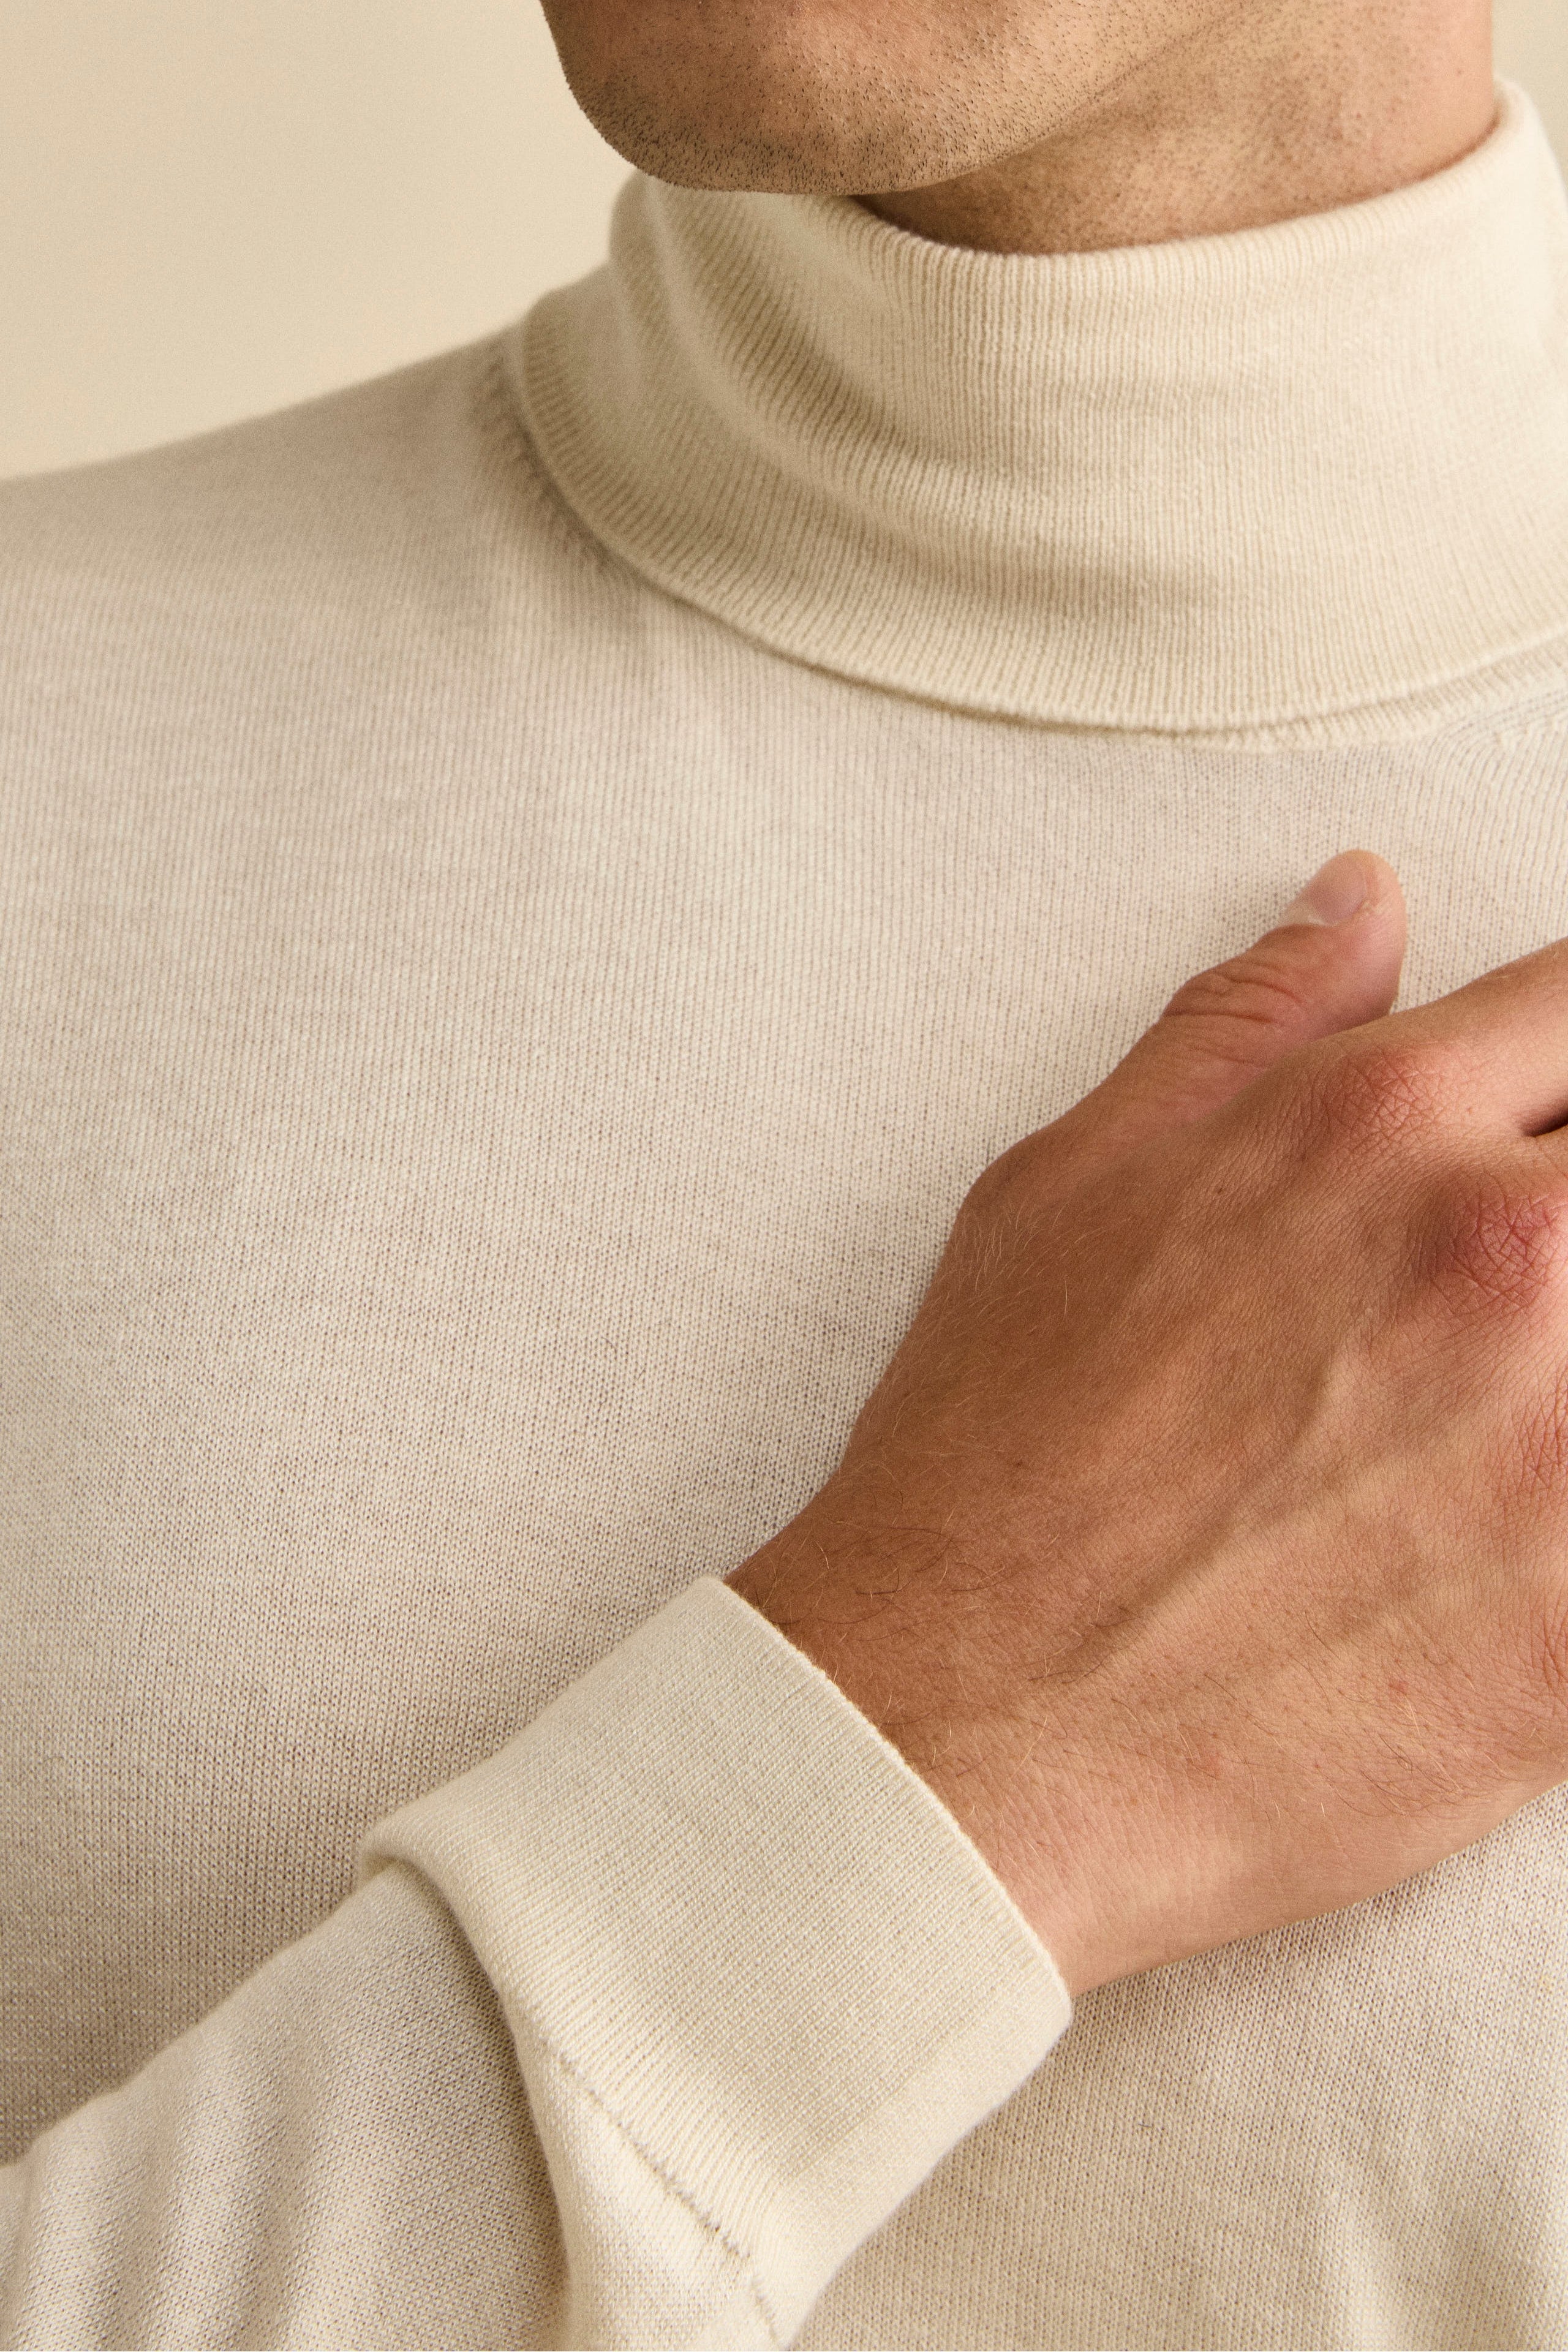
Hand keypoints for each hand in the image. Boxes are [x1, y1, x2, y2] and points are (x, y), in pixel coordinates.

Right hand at [729, 852, 1567, 1994]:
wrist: (954, 1733)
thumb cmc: (992, 1468)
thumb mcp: (1069, 1184)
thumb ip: (1244, 1026)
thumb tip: (1360, 905)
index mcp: (1371, 1127)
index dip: (1566, 1072)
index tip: (1543, 1134)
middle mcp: (1496, 1253)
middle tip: (1505, 1313)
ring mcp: (1564, 1445)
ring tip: (1488, 1430)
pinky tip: (1498, 1534)